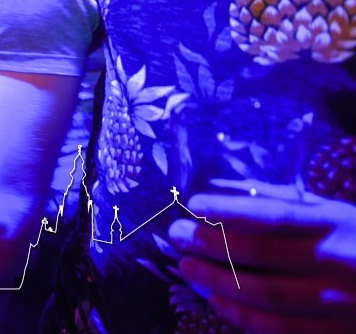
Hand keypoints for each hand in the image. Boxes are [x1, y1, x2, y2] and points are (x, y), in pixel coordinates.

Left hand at [167, 189, 355, 333]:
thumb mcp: (339, 213)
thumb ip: (290, 206)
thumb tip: (229, 193)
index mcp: (339, 224)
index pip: (274, 216)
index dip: (230, 211)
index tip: (194, 204)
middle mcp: (337, 263)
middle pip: (261, 255)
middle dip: (211, 245)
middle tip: (175, 236)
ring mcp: (340, 304)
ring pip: (266, 295)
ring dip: (218, 282)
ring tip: (187, 267)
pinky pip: (282, 330)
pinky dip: (244, 317)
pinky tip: (217, 302)